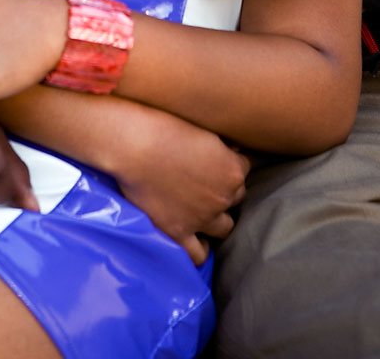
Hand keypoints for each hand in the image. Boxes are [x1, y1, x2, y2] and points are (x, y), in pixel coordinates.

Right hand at [114, 109, 249, 265]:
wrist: (135, 145)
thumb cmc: (166, 127)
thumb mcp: (203, 130)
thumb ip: (221, 148)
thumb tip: (229, 152)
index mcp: (233, 169)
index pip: (244, 168)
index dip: (228, 163)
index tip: (215, 159)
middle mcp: (223, 196)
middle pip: (236, 197)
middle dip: (224, 189)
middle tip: (206, 181)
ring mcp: (203, 218)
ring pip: (225, 227)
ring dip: (217, 217)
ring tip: (204, 209)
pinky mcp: (179, 233)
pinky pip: (198, 253)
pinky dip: (200, 248)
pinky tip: (196, 239)